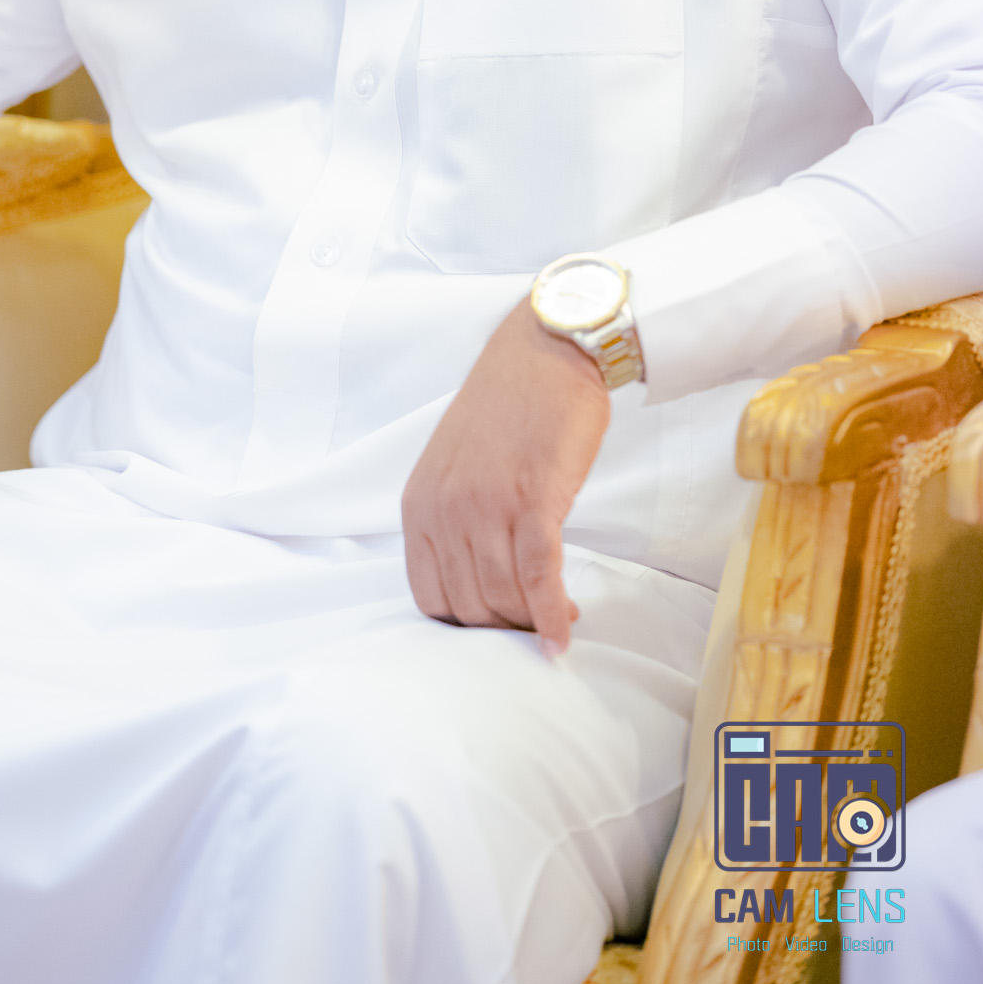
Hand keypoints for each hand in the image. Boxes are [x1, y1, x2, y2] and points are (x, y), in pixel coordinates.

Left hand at [401, 301, 610, 649]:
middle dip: (506, 627)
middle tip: (538, 622)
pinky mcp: (533, 501)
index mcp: (418, 504)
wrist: (546, 351)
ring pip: (504, 598)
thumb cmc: (509, 405)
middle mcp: (444, 510)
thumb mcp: (456, 465)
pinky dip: (551, 614)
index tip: (498, 625)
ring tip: (559, 614)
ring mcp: (486, 507)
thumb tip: (483, 578)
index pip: (430, 598)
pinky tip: (564, 632)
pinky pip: (538, 578)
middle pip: (470, 607)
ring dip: (533, 622)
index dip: (467, 625)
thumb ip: (456, 519)